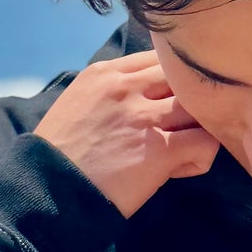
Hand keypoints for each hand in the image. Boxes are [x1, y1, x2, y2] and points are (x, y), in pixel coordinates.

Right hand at [36, 52, 219, 217]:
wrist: (45, 193)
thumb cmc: (60, 156)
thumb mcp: (78, 105)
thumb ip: (110, 92)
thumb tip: (141, 94)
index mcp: (105, 73)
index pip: (159, 58)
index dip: (172, 81)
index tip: (164, 105)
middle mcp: (126, 87)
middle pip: (184, 76)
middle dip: (191, 100)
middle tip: (184, 127)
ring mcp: (144, 117)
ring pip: (200, 106)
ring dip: (199, 127)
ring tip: (184, 148)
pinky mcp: (159, 150)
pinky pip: (205, 143)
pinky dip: (202, 157)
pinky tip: (181, 169)